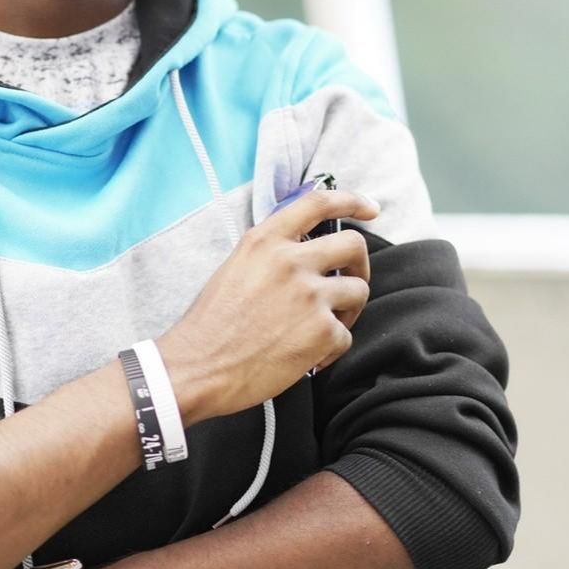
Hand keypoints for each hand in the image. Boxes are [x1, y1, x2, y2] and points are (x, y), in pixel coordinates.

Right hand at [159, 188, 378, 422]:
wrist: (198, 368)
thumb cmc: (210, 325)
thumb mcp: (235, 268)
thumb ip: (271, 254)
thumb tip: (303, 254)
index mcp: (265, 241)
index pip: (318, 203)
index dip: (352, 201)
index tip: (369, 208)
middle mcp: (291, 261)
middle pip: (354, 245)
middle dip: (360, 264)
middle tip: (352, 281)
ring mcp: (310, 295)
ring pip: (358, 291)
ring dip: (348, 310)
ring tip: (324, 327)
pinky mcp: (322, 331)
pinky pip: (345, 335)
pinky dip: (330, 349)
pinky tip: (306, 357)